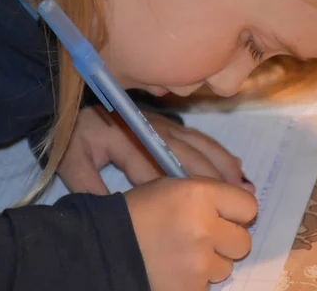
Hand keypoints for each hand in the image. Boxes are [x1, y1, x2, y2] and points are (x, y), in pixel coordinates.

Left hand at [58, 106, 254, 193]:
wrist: (74, 104)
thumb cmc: (76, 136)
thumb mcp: (72, 161)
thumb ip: (89, 187)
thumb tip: (115, 212)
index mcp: (131, 140)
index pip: (159, 171)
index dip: (182, 192)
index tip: (204, 211)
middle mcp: (156, 131)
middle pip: (189, 157)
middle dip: (214, 180)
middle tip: (240, 200)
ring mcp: (166, 126)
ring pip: (201, 146)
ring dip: (223, 165)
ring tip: (243, 184)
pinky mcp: (171, 124)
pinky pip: (201, 138)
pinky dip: (219, 152)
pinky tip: (234, 164)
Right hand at [125, 177, 257, 289]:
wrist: (106, 247)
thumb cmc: (140, 211)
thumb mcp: (174, 186)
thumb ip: (212, 191)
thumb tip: (250, 201)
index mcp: (200, 194)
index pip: (249, 207)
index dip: (237, 212)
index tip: (225, 216)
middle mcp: (204, 227)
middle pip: (243, 241)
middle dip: (227, 240)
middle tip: (204, 237)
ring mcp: (198, 262)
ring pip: (226, 266)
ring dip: (210, 262)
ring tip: (183, 253)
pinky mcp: (191, 288)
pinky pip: (208, 285)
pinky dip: (195, 280)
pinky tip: (175, 268)